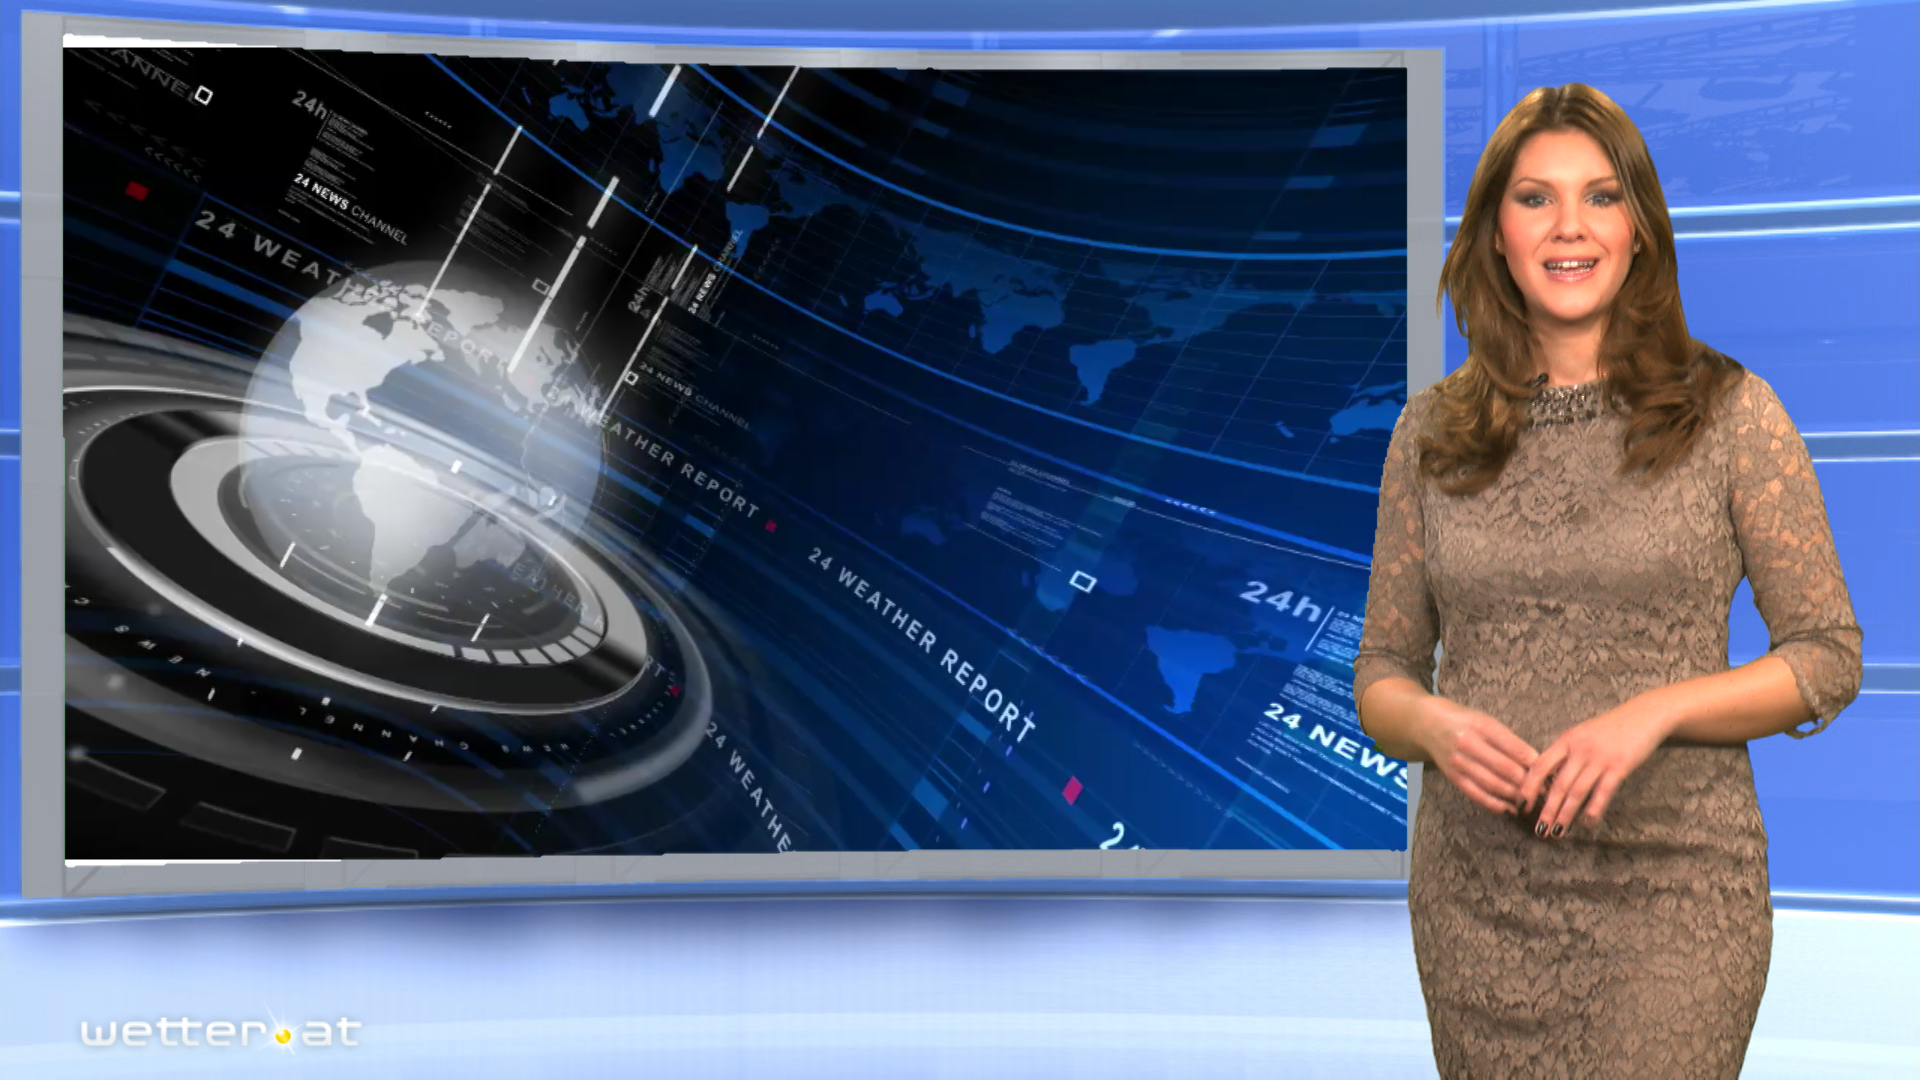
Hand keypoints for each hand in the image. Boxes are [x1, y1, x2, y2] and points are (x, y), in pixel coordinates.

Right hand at [1413, 697, 1539, 815]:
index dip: (1536, 764)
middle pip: (1507, 770)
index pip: (1516, 748)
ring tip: (1532, 802)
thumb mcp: (1486, 721)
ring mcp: (1460, 763)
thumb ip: (1508, 740)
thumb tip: (1536, 763)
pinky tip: (1510, 808)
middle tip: (1546, 792)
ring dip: (1515, 796)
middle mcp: (1469, 744)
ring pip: (1494, 785)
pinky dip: (1496, 804)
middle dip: (1529, 783)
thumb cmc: (1464, 721)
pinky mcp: (1454, 777)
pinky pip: (1478, 795)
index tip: (1551, 773)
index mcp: (1482, 726)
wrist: (1427, 724)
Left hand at [1518, 697, 1673, 838]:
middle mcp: (1579, 749)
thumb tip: (1549, 779)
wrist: (1644, 715)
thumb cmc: (1611, 728)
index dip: (1529, 786)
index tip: (1521, 804)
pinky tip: (1587, 823)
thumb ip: (1566, 754)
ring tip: (1557, 832)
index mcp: (1566, 740)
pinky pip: (1603, 792)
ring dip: (1565, 814)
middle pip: (1558, 784)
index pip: (1540, 765)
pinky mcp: (1620, 766)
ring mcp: (1599, 758)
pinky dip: (1593, 810)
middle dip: (1547, 809)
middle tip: (1539, 830)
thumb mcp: (1582, 735)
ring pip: (1577, 791)